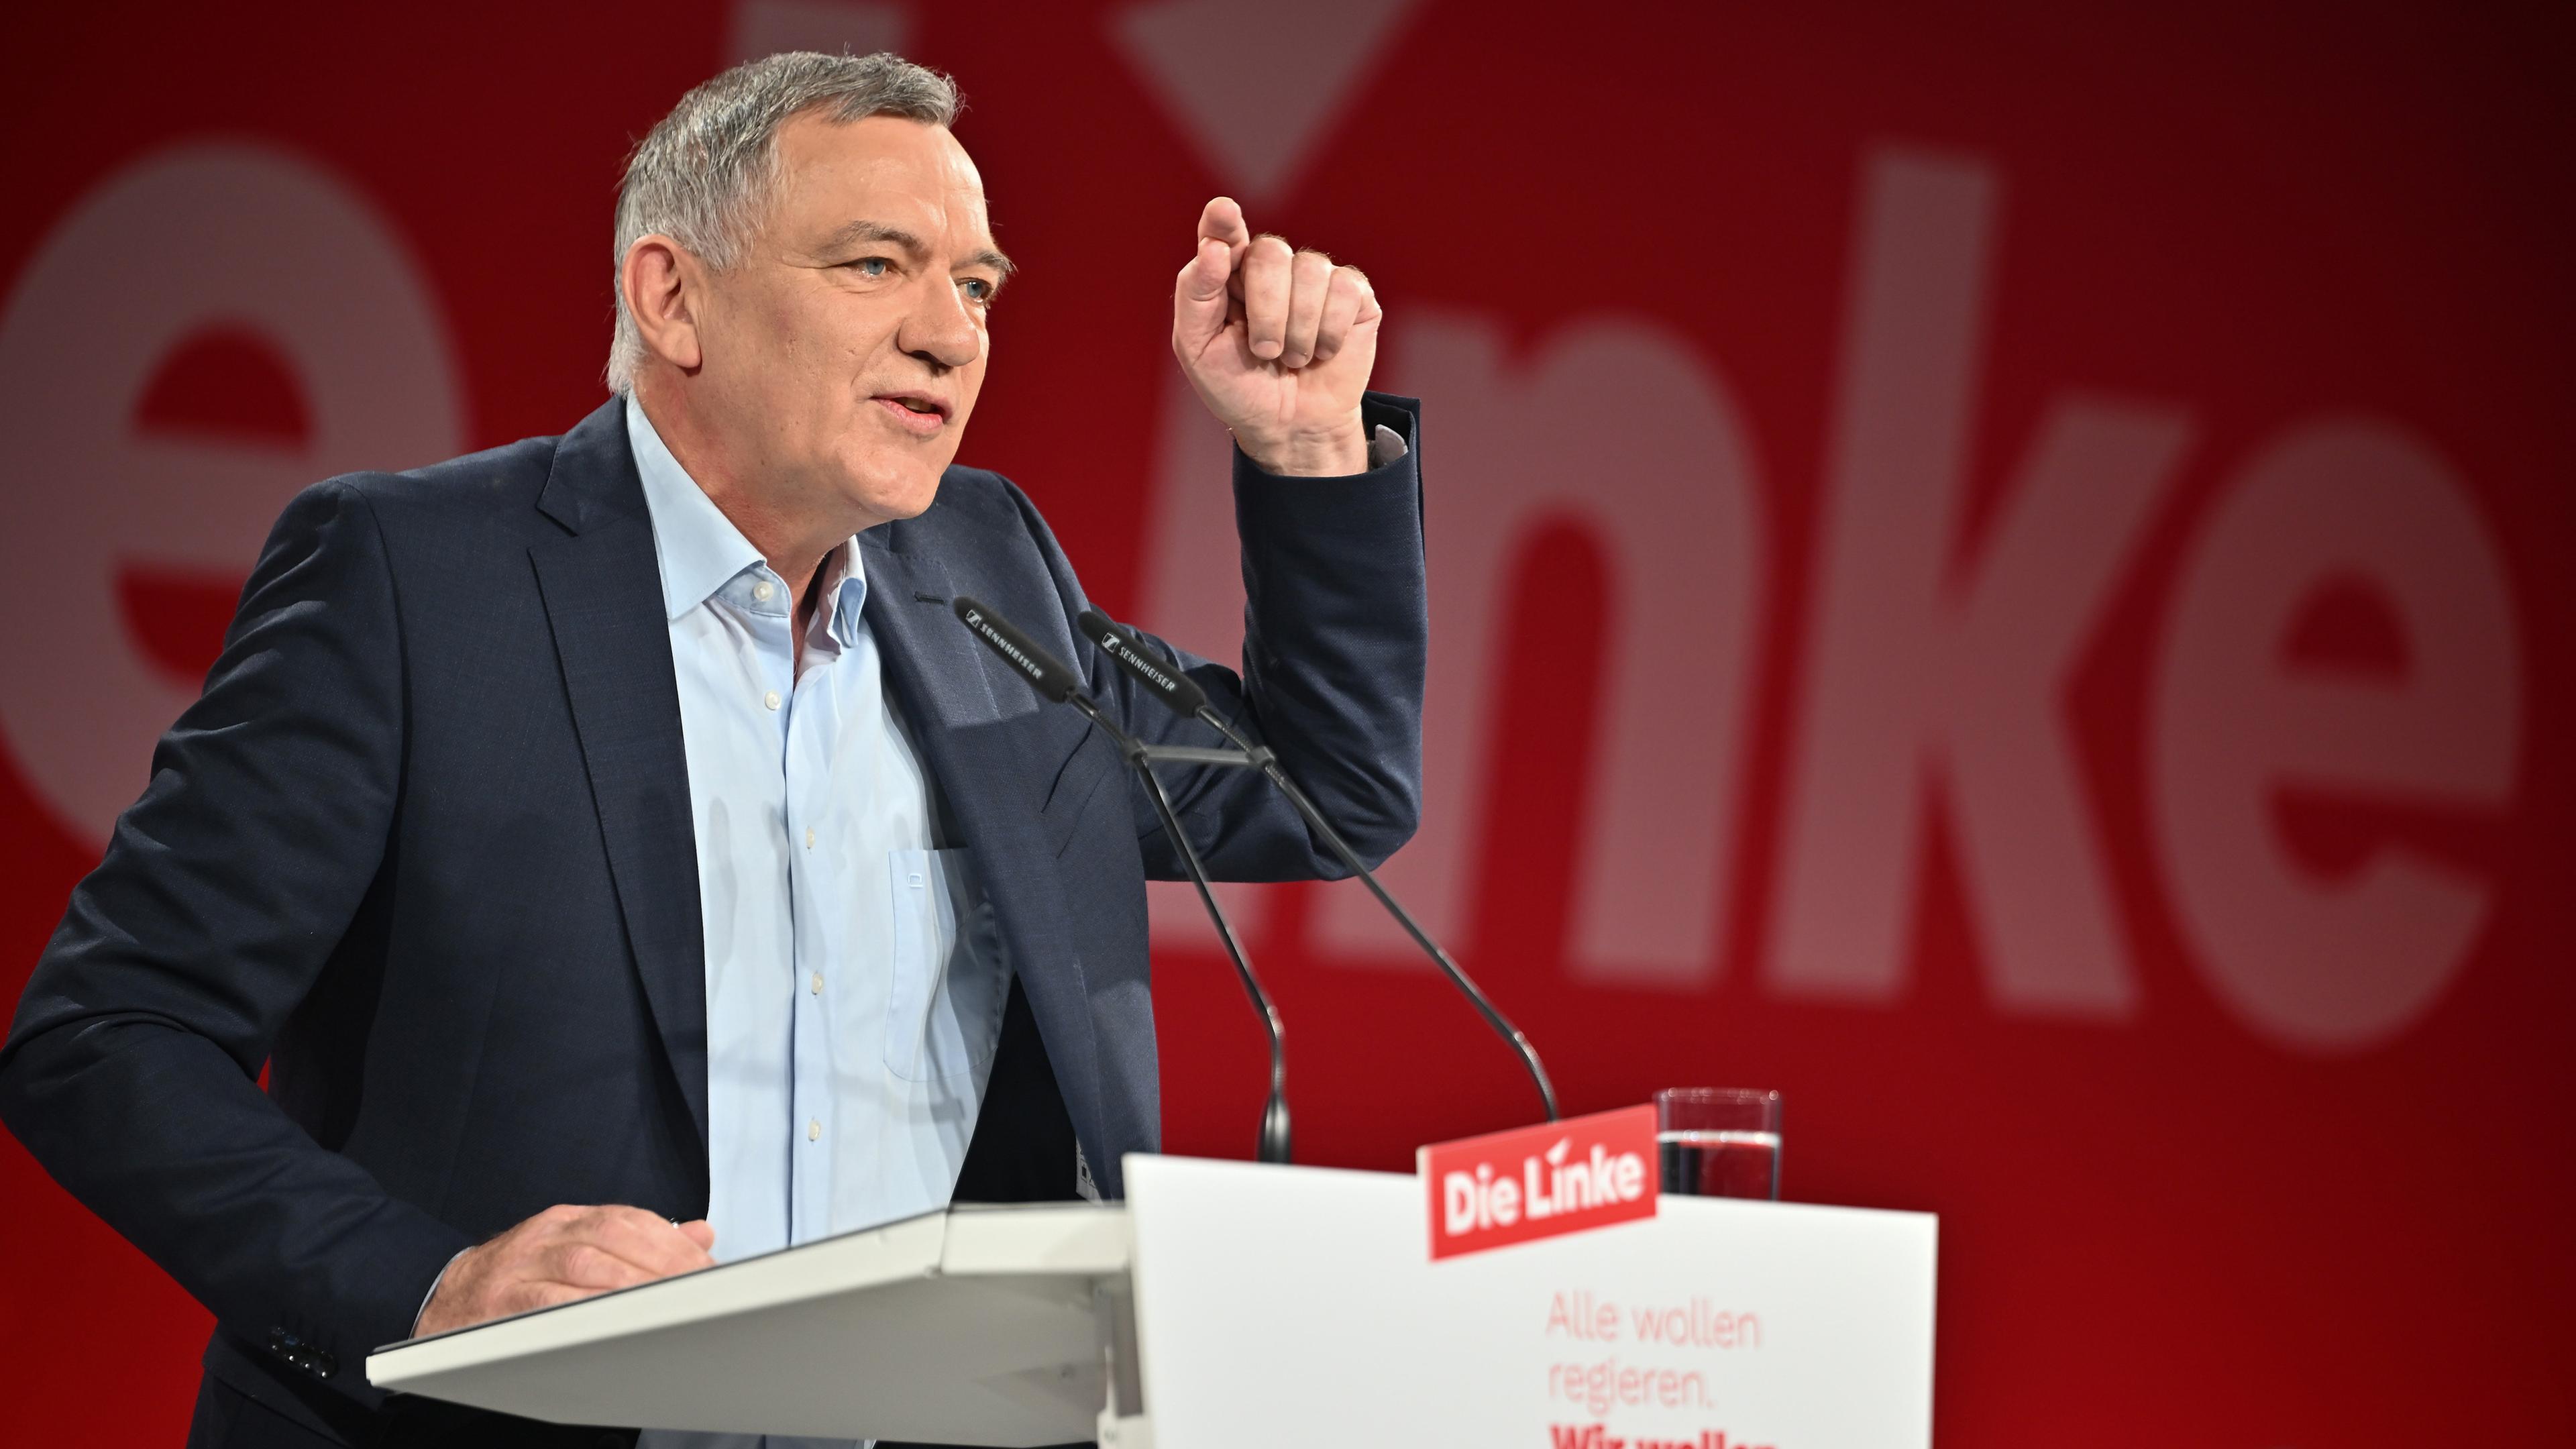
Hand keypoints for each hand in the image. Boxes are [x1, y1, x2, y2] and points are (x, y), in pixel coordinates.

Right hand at [415, 1204, 716, 1335]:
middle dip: (662, 1262)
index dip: (673, 1242)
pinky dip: (584, 1307)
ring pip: (586, 1263)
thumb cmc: (517, 1276)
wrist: (444, 1295)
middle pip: (615, 1236)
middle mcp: (549, 1234)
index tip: (704, 1266)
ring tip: (666, 1302)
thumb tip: (699, 1234)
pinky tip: (613, 1317)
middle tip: (696, 1287)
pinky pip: (549, 1299)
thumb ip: (638, 1240)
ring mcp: (524, 1264)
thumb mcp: (577, 1245)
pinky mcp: (504, 1298)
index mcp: (570, 1219)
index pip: (632, 1219)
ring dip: (633, 1284)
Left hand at [1172, 197, 1380, 475]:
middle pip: (1270, 252)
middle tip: (1264, 351)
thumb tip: (1214, 249)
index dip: (1223, 220)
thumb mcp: (1198, 350)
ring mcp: (1314, 278)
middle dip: (1266, 310)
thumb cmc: (1238, 386)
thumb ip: (1194, 296)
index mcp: (1229, 273)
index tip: (1224, 212)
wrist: (1290, 426)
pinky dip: (1330, 332)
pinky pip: (1344, 290)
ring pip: (1311, 271)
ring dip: (1298, 330)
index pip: (1224, 232)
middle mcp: (1272, 267)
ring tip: (1292, 358)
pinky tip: (1322, 352)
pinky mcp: (1353, 295)